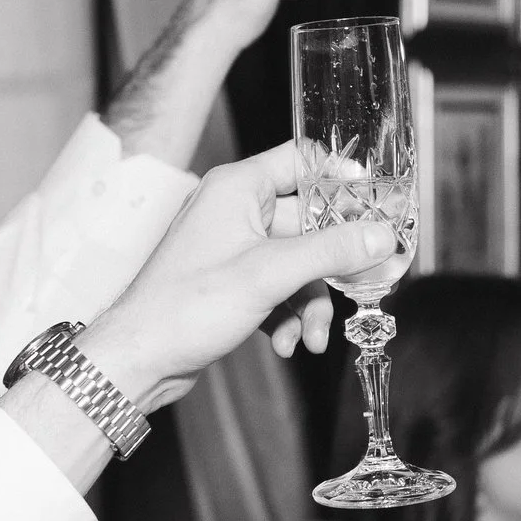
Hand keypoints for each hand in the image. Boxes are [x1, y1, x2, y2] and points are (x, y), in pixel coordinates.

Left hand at [78, 142, 394, 409]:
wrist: (140, 359)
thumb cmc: (185, 306)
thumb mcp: (269, 275)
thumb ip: (330, 251)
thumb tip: (380, 236)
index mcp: (237, 188)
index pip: (301, 161)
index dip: (341, 179)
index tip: (376, 202)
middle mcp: (235, 212)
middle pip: (308, 223)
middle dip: (332, 266)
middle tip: (364, 284)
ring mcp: (233, 249)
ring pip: (297, 264)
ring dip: (311, 303)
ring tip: (312, 338)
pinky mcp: (233, 283)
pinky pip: (279, 290)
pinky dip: (288, 316)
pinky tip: (288, 345)